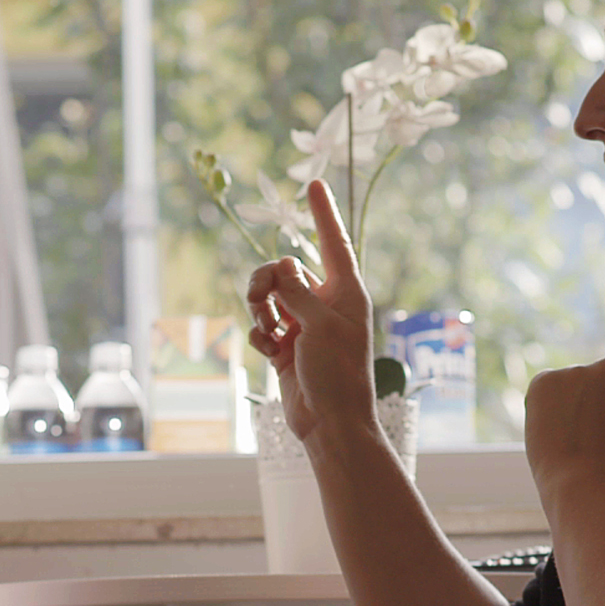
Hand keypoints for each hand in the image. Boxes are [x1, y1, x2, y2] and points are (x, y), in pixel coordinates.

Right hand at [245, 179, 375, 440]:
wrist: (329, 423)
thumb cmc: (337, 374)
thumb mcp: (320, 325)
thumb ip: (296, 291)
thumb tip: (280, 269)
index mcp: (345, 291)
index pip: (333, 241)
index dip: (322, 211)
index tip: (313, 182)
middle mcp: (325, 303)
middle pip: (286, 269)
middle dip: (266, 281)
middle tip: (260, 298)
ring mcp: (304, 325)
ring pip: (269, 297)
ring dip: (260, 311)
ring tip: (267, 333)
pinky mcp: (286, 346)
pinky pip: (262, 325)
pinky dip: (259, 335)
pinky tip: (268, 352)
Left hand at [524, 357, 604, 497]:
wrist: (584, 486)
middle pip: (602, 377)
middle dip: (598, 397)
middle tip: (593, 433)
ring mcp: (574, 371)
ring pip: (573, 383)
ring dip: (571, 401)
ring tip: (572, 437)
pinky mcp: (544, 381)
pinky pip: (546, 388)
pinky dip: (545, 405)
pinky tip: (553, 431)